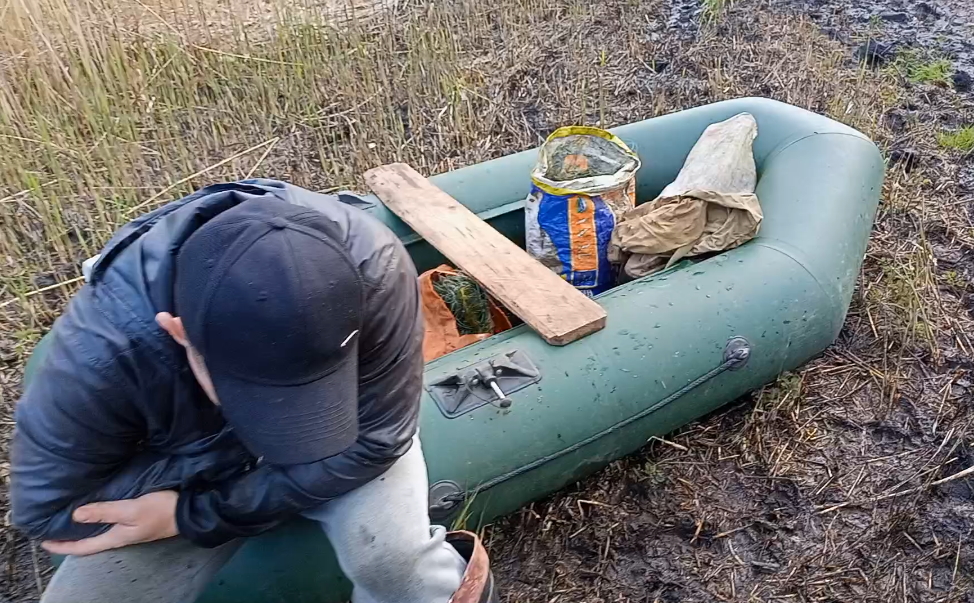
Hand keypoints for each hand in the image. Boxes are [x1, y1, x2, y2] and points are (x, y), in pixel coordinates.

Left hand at [41, 490, 179, 556]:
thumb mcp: (131, 509)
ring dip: (84, 528)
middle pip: (89, 541)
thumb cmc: (160, 510)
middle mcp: (119, 536)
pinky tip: (98, 509)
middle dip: (70, 537)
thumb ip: (105, 512)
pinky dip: (98, 519)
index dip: (63, 546)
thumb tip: (75, 515)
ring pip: (99, 532)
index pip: (82, 547)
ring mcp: (129, 530)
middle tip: (53, 528)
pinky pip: (110, 523)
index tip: (44, 542)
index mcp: (115, 537)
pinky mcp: (137, 521)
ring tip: (70, 519)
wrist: (188, 511)